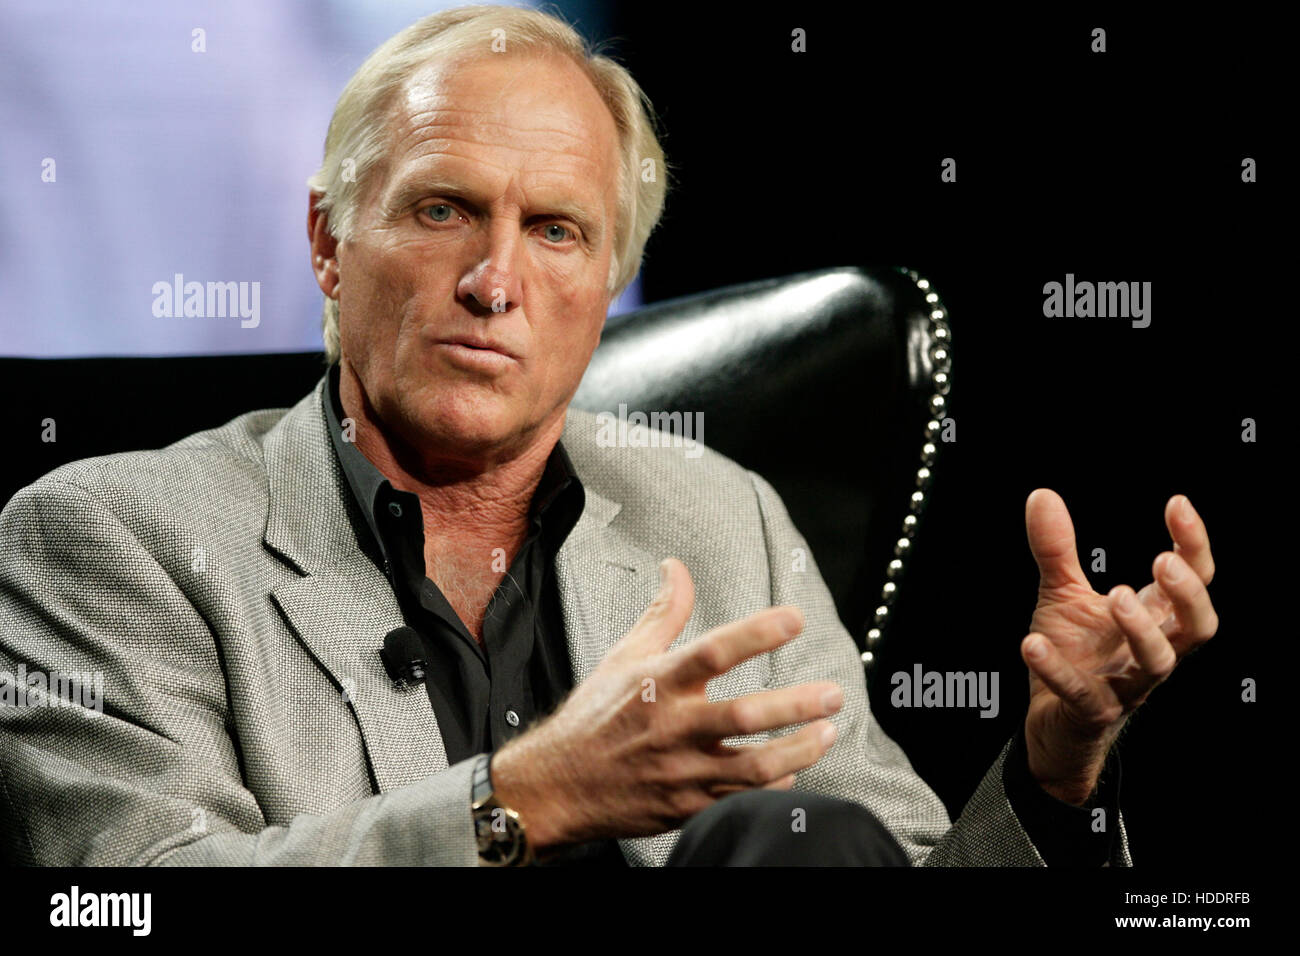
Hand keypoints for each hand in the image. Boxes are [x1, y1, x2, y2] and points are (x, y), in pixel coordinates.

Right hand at [490, 557, 841, 849]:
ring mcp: (681, 771)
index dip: (756, 633)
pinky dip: (772, 787)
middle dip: (794, 705)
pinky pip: (739, 799)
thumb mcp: (624, 656)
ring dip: (797, 750)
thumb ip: (664, 613)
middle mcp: (671, 727)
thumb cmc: (594, 718)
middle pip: (742, 716)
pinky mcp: (686, 807)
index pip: (713, 652)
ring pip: (751, 767)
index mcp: (657, 683)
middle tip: (832, 693)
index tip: (794, 619)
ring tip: (828, 733)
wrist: (556, 786)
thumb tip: (677, 567)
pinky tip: (795, 772)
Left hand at [1020, 489, 1217, 803]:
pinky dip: (1058, 671)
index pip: (1195, 580)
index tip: (1177, 504)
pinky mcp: (1091, 712)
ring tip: (1117, 595)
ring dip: (1142, 629)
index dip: (1194, 544)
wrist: (1051, 718)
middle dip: (1187, 594)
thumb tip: (1041, 495)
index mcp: (1153, 617)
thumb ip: (1058, 548)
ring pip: (1157, 663)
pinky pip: (1082, 694)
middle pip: (1198, 627)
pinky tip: (1031, 644)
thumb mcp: (1062, 593)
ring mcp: (1125, 685)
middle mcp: (1148, 650)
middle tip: (1162, 561)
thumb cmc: (1073, 651)